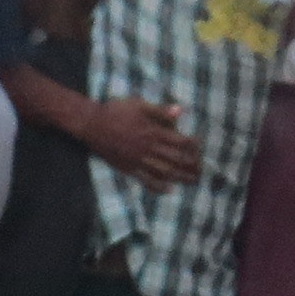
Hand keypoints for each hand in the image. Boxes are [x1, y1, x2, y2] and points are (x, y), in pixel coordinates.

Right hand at [77, 96, 204, 190]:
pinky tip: (168, 190)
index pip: (179, 141)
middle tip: (202, 170)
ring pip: (164, 171)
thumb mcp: (138, 105)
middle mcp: (148, 148)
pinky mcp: (129, 168)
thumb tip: (180, 111)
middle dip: (191, 165)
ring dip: (180, 177)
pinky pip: (146, 180)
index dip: (192, 145)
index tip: (200, 148)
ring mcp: (138, 160)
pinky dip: (158, 186)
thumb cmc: (115, 111)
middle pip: (175, 159)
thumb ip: (160, 110)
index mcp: (152, 132)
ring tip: (192, 181)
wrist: (92, 124)